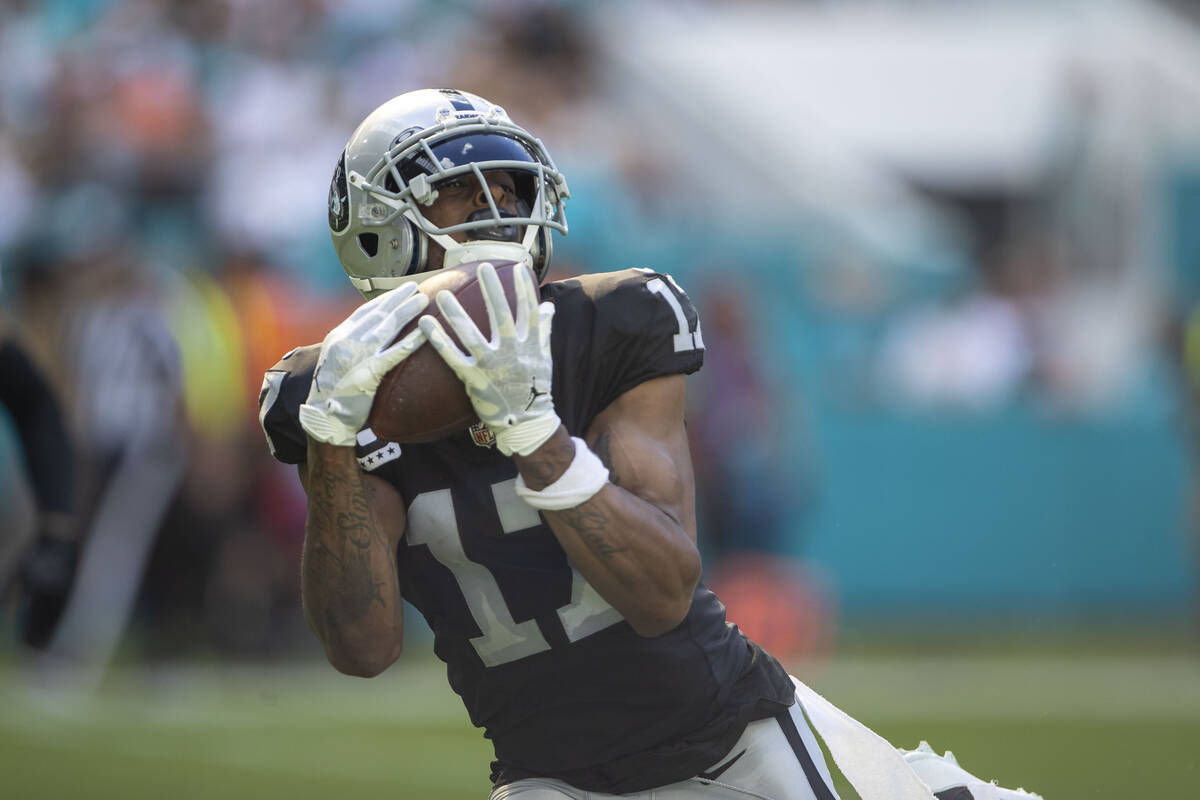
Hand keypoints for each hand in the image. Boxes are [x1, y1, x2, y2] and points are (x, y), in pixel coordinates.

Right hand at [299, 283, 427, 446]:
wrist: (323, 418)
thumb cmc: (333, 393)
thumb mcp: (336, 362)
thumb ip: (351, 347)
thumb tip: (369, 336)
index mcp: (338, 337)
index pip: (365, 312)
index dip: (384, 299)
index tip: (400, 291)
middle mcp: (347, 341)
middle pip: (378, 314)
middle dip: (399, 298)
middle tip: (416, 287)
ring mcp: (357, 356)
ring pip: (387, 327)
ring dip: (407, 311)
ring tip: (424, 300)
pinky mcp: (368, 373)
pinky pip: (394, 354)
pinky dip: (411, 341)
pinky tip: (425, 332)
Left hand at [419, 263, 559, 455]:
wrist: (525, 423)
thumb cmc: (535, 389)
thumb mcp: (544, 358)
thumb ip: (543, 330)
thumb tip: (549, 306)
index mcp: (529, 345)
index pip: (529, 311)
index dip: (523, 290)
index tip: (517, 268)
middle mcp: (511, 352)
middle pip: (501, 316)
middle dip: (492, 290)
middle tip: (483, 267)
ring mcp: (491, 365)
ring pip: (471, 334)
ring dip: (456, 313)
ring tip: (444, 294)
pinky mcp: (473, 378)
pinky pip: (452, 356)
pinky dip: (438, 340)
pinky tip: (426, 324)